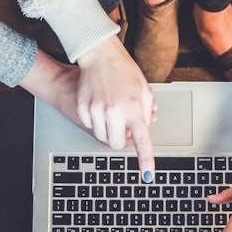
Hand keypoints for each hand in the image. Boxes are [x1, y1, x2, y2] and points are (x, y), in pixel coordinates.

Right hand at [76, 35, 155, 180]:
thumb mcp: (143, 90)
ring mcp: (96, 110)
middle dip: (122, 140)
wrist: (99, 55)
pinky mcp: (83, 108)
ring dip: (109, 131)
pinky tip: (100, 106)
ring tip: (113, 112)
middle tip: (124, 126)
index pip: (142, 140)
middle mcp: (114, 111)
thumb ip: (147, 112)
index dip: (145, 160)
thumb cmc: (124, 70)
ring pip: (102, 137)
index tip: (148, 175)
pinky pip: (90, 126)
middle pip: (117, 144)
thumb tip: (145, 129)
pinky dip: (96, 122)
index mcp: (134, 108)